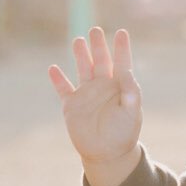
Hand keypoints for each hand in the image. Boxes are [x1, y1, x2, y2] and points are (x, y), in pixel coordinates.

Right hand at [48, 27, 142, 184]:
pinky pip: (63, 89)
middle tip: (95, 30)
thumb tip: (127, 72)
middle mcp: (102, 86)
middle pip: (100, 61)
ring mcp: (86, 94)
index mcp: (120, 87)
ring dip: (80, 55)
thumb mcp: (132, 113)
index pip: (121, 62)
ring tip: (78, 40)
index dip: (121, 48)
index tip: (122, 32)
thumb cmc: (124, 133)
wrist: (107, 154)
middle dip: (97, 45)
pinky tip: (53, 68)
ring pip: (82, 69)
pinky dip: (58, 79)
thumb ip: (131, 92)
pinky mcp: (72, 105)